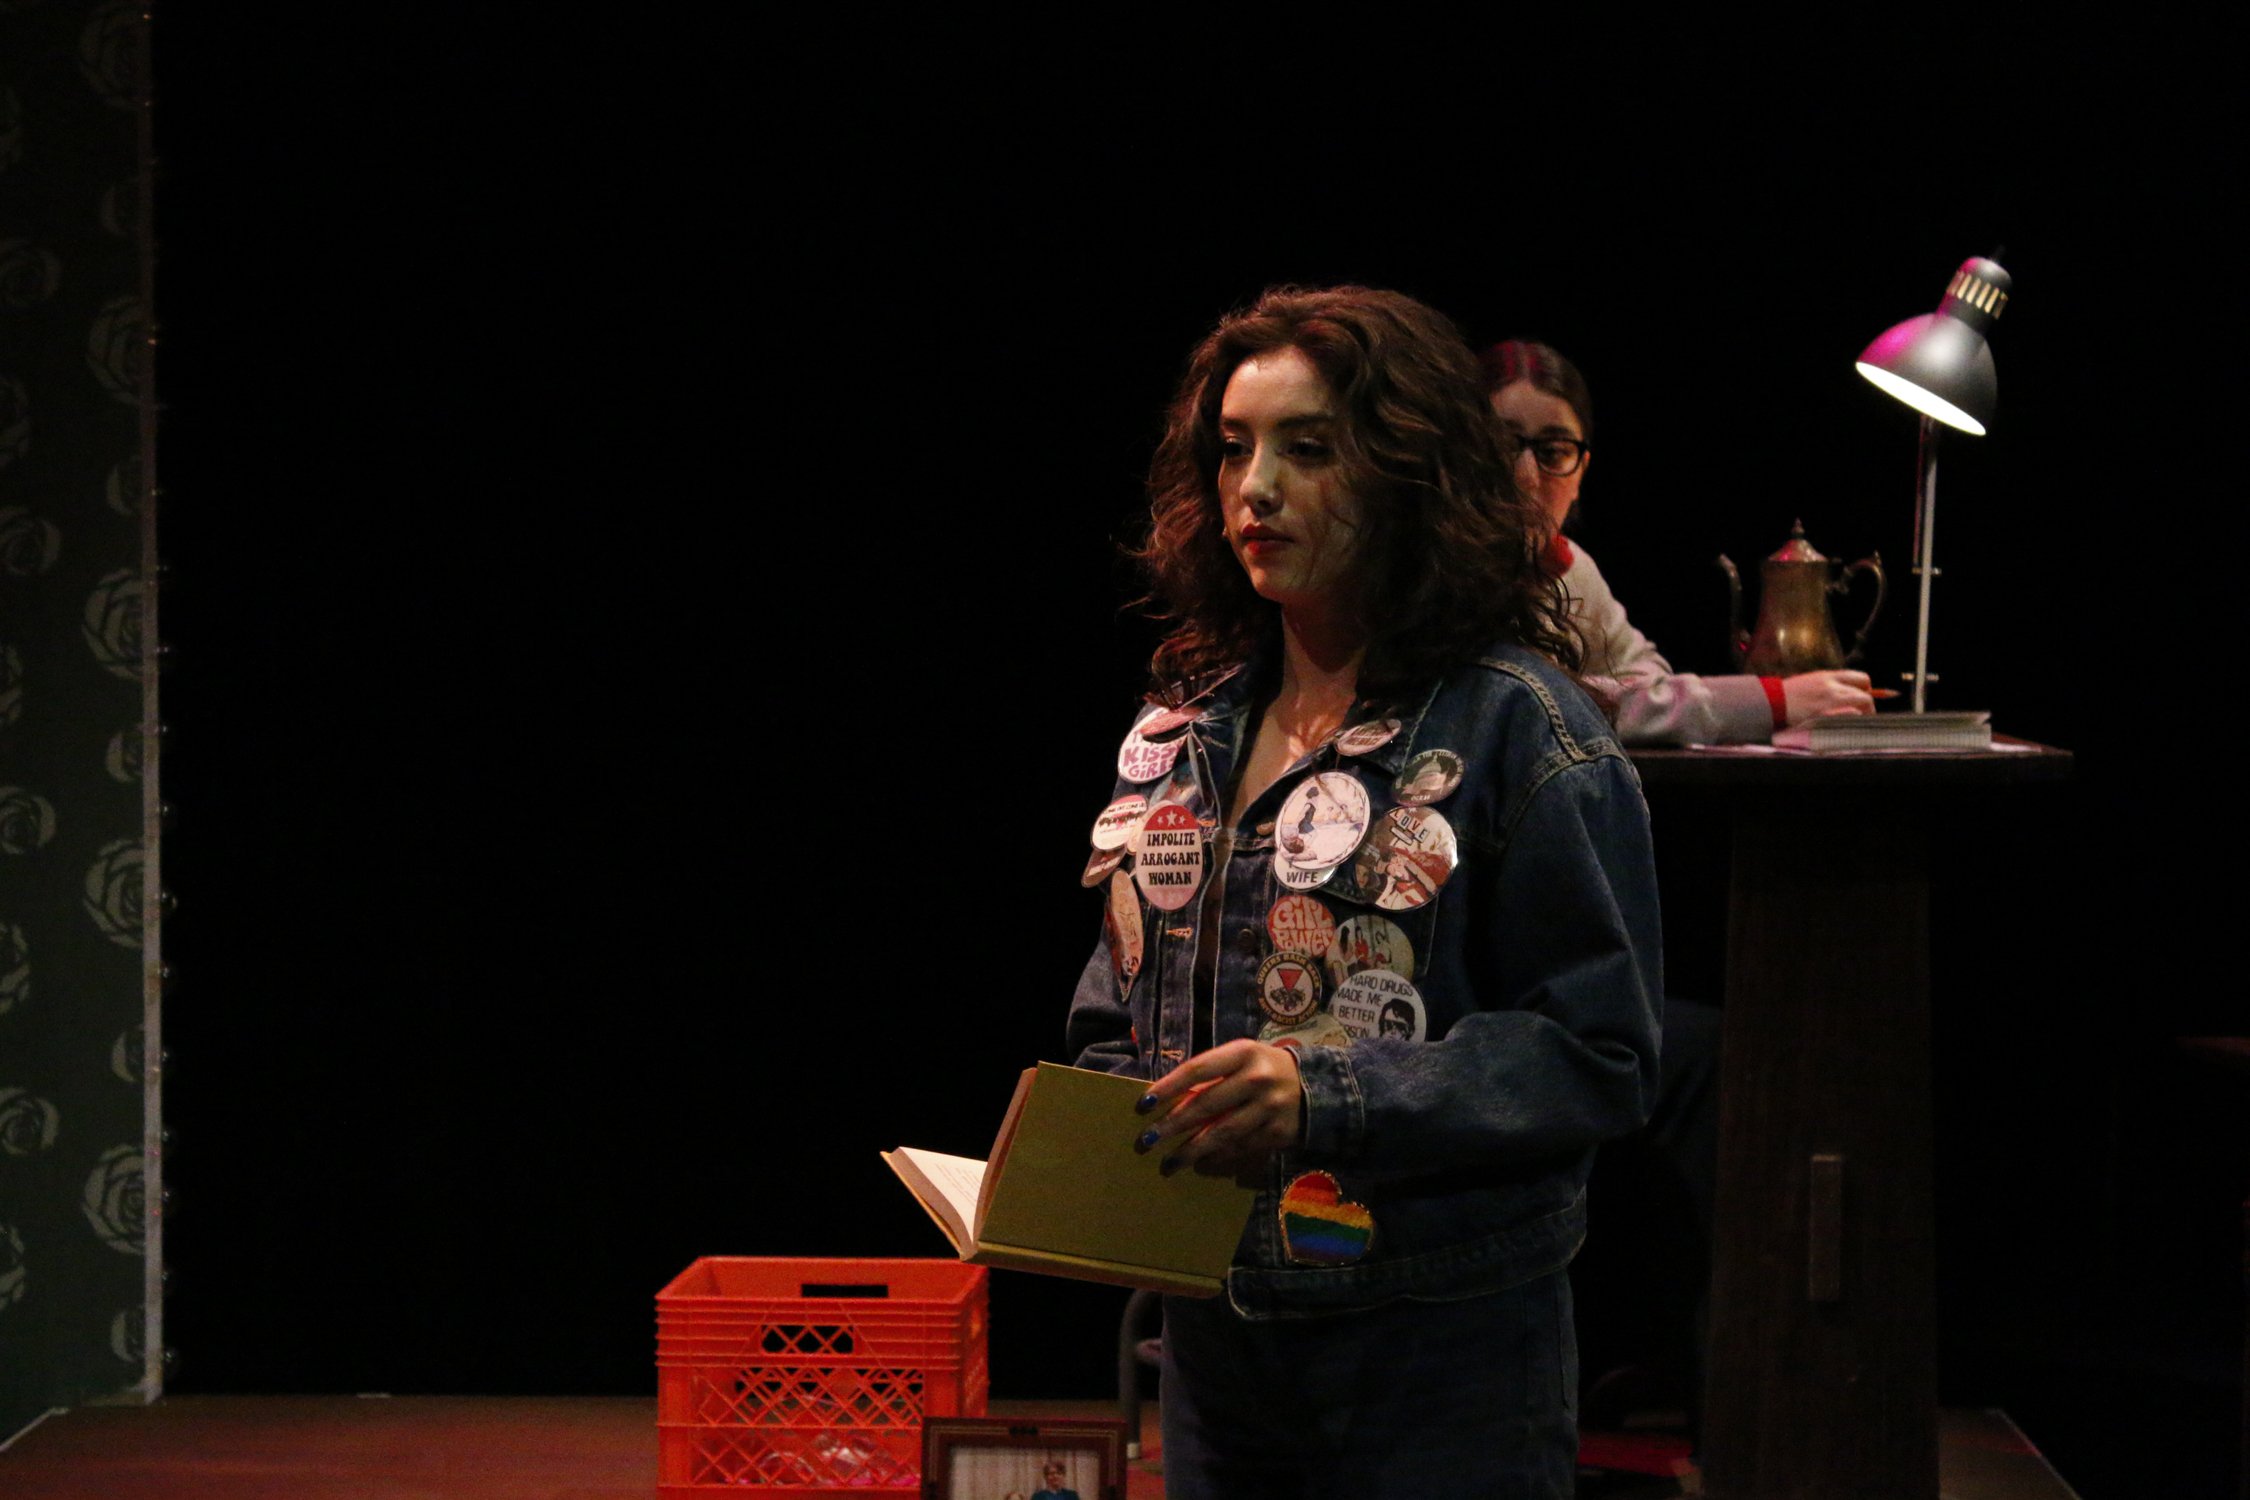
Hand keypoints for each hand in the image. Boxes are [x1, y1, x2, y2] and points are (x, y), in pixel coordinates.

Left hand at [1133, 1040, 1302, 1181]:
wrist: (1313, 1086)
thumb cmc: (1262, 1069)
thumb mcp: (1239, 1059)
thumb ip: (1210, 1076)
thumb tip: (1168, 1102)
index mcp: (1243, 1053)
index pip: (1197, 1069)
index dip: (1168, 1087)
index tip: (1143, 1105)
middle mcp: (1257, 1078)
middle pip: (1206, 1104)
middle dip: (1173, 1125)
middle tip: (1147, 1141)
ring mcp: (1269, 1107)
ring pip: (1222, 1133)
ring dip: (1191, 1151)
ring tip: (1167, 1163)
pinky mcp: (1278, 1132)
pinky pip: (1240, 1149)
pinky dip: (1217, 1159)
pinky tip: (1199, 1165)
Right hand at [1781, 670, 1875, 724]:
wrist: (1773, 703)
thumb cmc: (1789, 695)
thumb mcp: (1811, 682)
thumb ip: (1830, 685)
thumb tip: (1849, 693)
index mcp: (1828, 677)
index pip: (1862, 679)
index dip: (1865, 689)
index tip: (1860, 697)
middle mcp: (1833, 688)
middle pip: (1865, 696)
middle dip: (1867, 707)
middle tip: (1861, 715)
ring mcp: (1831, 703)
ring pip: (1862, 707)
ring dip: (1863, 716)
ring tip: (1855, 723)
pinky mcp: (1828, 717)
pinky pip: (1852, 718)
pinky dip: (1853, 723)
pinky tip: (1846, 727)